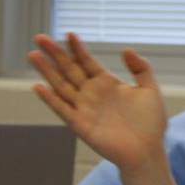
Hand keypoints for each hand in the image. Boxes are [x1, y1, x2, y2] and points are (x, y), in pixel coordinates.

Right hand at [27, 33, 167, 172]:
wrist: (147, 150)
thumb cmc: (151, 123)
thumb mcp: (150, 90)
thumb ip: (141, 68)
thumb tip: (126, 49)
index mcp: (107, 83)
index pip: (87, 61)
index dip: (78, 48)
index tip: (69, 33)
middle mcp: (92, 93)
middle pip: (69, 69)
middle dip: (55, 54)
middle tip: (40, 38)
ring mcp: (84, 108)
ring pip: (60, 85)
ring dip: (46, 71)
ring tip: (33, 55)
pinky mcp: (80, 124)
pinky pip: (62, 109)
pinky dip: (50, 99)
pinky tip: (38, 86)